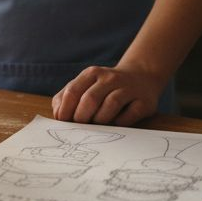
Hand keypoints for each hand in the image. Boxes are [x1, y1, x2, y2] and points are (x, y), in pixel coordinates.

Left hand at [50, 65, 166, 125]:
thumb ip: (67, 97)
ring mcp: (128, 89)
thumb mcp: (85, 85)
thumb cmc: (105, 87)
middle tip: (80, 127)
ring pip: (110, 105)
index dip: (65, 110)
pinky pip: (129, 116)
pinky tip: (116, 123)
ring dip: (100, 120)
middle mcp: (110, 78)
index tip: (63, 122)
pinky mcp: (143, 102)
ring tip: (97, 123)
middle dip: (81, 117)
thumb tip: (57, 115)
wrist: (141, 77)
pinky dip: (120, 123)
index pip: (73, 91)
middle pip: (90, 99)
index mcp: (92, 73)